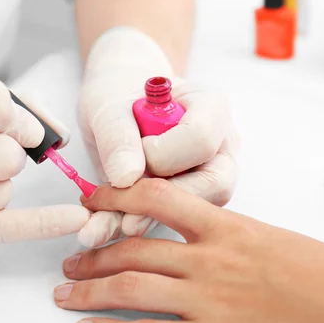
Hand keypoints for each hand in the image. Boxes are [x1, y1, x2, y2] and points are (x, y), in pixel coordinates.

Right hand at [0, 74, 89, 257]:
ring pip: (3, 193)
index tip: (11, 126)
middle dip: (4, 157)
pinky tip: (74, 219)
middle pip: (9, 159)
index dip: (17, 120)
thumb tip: (60, 136)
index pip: (1, 107)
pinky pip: (7, 227)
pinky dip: (44, 223)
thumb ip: (15, 106)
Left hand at [77, 27, 237, 246]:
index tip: (133, 148)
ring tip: (99, 219)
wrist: (119, 107)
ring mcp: (215, 177)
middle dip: (158, 195)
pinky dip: (133, 226)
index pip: (200, 141)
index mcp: (213, 109)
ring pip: (196, 211)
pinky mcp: (196, 203)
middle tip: (115, 190)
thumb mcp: (109, 107)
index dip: (160, 153)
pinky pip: (172, 223)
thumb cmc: (120, 95)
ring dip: (143, 218)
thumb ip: (118, 137)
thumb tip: (126, 178)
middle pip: (211, 184)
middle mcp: (224, 147)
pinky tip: (103, 227)